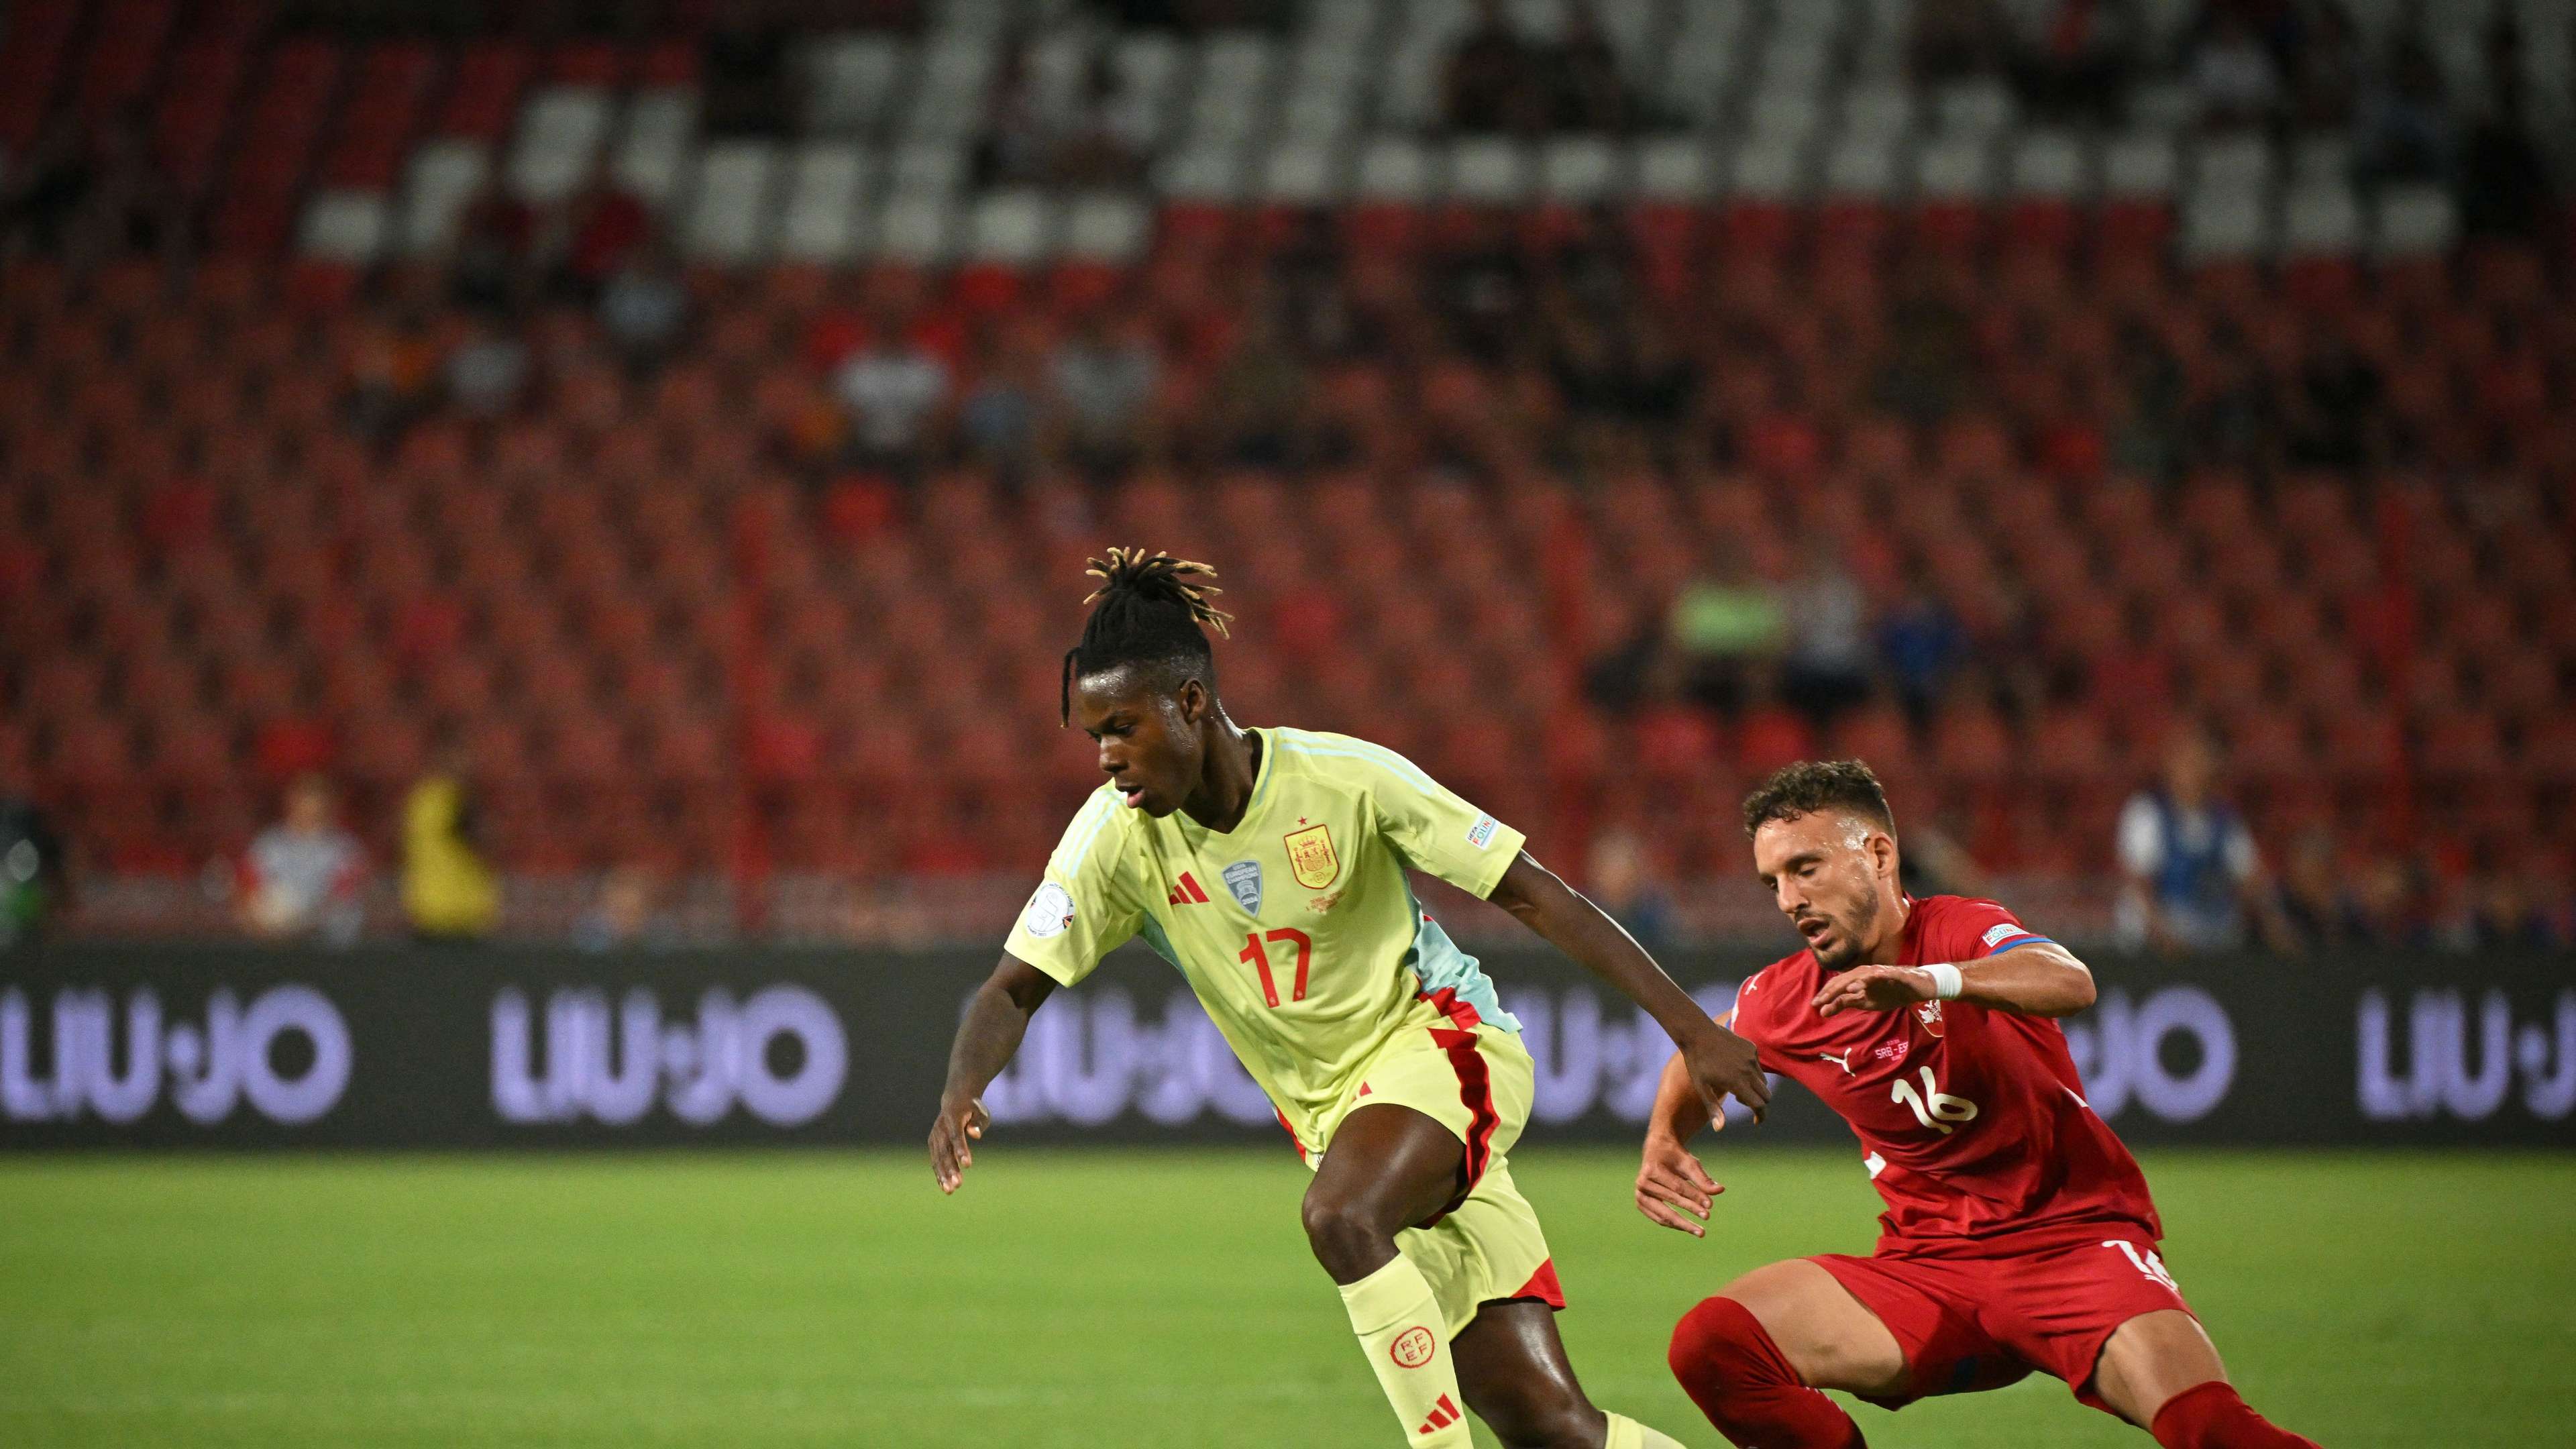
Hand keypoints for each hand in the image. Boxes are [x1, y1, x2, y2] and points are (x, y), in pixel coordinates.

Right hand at [928, 1093, 989, 1193]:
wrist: (954, 1100)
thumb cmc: (972, 1108)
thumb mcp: (980, 1112)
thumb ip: (978, 1123)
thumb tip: (975, 1135)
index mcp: (952, 1118)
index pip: (956, 1136)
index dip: (961, 1150)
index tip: (968, 1165)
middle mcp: (940, 1128)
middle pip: (945, 1151)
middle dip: (951, 1169)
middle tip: (958, 1184)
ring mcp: (935, 1136)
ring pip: (938, 1158)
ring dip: (943, 1175)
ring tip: (950, 1190)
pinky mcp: (933, 1143)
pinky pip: (935, 1161)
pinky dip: (939, 1173)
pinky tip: (944, 1187)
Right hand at [1635, 1132, 1723, 1236]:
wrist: (1656, 1152)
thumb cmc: (1674, 1156)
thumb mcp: (1689, 1162)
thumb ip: (1703, 1178)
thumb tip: (1720, 1190)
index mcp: (1652, 1169)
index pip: (1677, 1187)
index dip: (1694, 1196)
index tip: (1710, 1205)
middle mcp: (1642, 1183)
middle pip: (1671, 1200)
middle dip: (1691, 1209)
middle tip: (1707, 1217)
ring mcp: (1639, 1195)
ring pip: (1664, 1214)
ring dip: (1683, 1224)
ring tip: (1700, 1232)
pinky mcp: (1641, 1204)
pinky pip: (1659, 1218)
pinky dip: (1674, 1224)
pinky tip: (1688, 1228)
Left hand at [1681, 1024, 1769, 1122]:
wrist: (1697, 1032)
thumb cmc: (1697, 1062)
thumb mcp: (1702, 1087)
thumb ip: (1713, 1108)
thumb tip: (1719, 1129)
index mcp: (1738, 1082)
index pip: (1760, 1105)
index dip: (1761, 1116)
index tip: (1756, 1121)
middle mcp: (1749, 1070)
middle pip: (1766, 1095)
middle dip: (1758, 1103)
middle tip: (1740, 1100)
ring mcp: (1751, 1057)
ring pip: (1763, 1080)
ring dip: (1755, 1087)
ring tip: (1735, 1084)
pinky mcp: (1751, 1047)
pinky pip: (1758, 1065)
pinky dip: (1752, 1071)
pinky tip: (1735, 1067)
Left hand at [1812, 964, 1936, 1017]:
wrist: (1916, 987)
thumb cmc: (1889, 992)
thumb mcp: (1865, 1002)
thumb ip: (1845, 1003)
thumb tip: (1823, 1011)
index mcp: (1858, 979)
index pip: (1838, 985)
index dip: (1826, 993)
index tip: (1814, 1004)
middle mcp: (1866, 972)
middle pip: (1846, 979)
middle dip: (1832, 990)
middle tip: (1819, 1001)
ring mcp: (1880, 972)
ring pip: (1862, 976)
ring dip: (1850, 983)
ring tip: (1838, 992)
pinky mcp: (1895, 974)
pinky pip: (1883, 975)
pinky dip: (1873, 978)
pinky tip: (1864, 984)